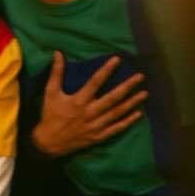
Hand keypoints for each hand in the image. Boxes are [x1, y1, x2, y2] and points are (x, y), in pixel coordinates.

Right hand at [31, 52, 146, 157]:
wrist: (50, 142)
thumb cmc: (50, 114)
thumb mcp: (50, 92)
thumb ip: (56, 73)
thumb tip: (57, 53)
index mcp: (79, 100)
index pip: (95, 82)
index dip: (106, 70)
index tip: (117, 60)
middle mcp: (90, 112)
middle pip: (112, 97)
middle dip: (127, 86)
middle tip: (140, 77)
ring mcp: (96, 125)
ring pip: (118, 112)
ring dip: (132, 103)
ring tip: (144, 93)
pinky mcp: (99, 136)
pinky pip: (117, 128)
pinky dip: (128, 121)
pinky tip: (138, 114)